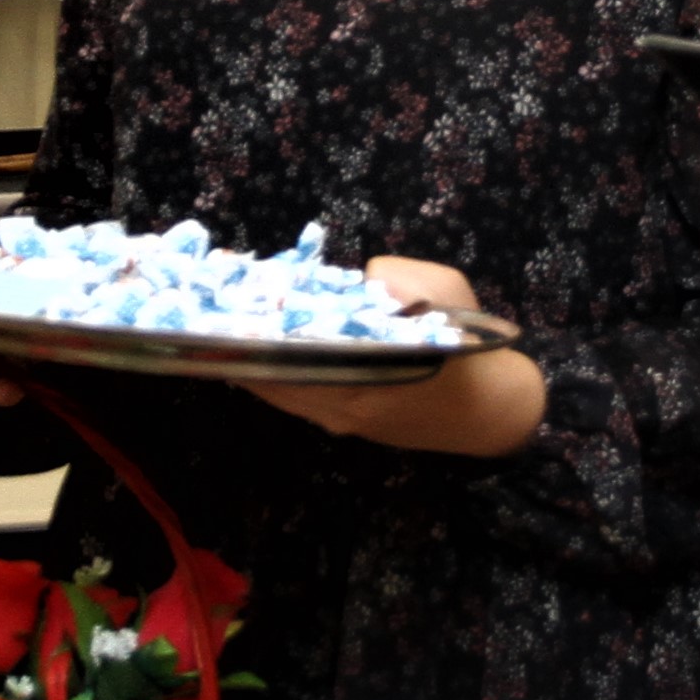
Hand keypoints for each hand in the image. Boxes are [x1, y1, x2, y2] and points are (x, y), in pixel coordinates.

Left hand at [236, 256, 547, 456]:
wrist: (490, 413)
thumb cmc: (470, 349)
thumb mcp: (448, 295)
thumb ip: (404, 280)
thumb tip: (362, 278)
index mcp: (365, 377)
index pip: (288, 355)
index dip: (253, 327)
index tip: (224, 297)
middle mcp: (340, 406)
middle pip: (267, 377)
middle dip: (238, 341)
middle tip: (208, 305)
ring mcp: (337, 418)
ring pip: (273, 389)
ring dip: (247, 356)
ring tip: (220, 319)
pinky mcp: (339, 421)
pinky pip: (289, 395)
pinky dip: (268, 370)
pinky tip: (255, 341)